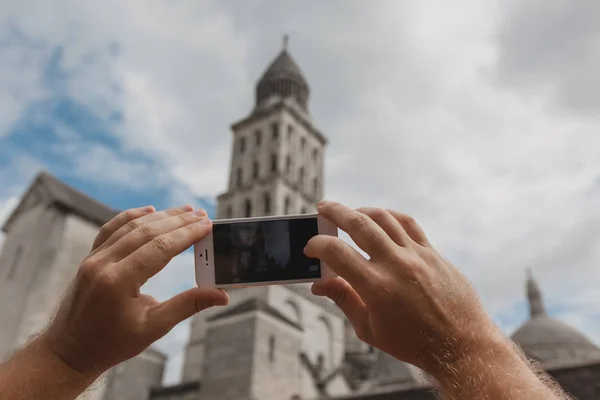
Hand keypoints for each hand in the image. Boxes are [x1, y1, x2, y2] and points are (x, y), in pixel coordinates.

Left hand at [40, 205, 228, 377]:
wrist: (70, 351)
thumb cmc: (113, 344)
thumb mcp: (154, 328)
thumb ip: (188, 305)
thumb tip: (222, 295)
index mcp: (118, 282)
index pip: (160, 248)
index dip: (187, 234)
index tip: (207, 225)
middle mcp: (102, 264)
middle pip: (147, 231)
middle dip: (178, 221)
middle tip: (202, 214)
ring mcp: (93, 259)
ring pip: (130, 226)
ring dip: (160, 216)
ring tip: (185, 211)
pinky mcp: (89, 258)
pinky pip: (111, 229)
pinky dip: (132, 217)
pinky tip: (149, 210)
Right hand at [305, 201, 500, 375]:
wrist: (460, 345)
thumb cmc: (412, 343)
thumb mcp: (369, 329)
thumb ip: (343, 300)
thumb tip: (318, 284)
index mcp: (376, 288)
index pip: (337, 253)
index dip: (317, 245)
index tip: (310, 247)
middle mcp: (396, 265)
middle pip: (358, 224)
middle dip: (335, 212)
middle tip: (322, 207)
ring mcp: (417, 256)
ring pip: (384, 218)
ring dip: (361, 211)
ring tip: (348, 213)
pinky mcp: (433, 253)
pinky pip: (409, 224)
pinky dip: (390, 217)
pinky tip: (380, 218)